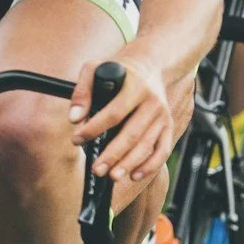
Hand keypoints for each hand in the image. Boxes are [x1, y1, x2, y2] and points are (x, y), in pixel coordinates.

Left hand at [71, 52, 176, 182]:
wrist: (150, 67)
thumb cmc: (119, 71)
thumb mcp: (95, 69)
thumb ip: (82, 91)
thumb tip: (75, 118)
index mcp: (135, 86)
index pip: (113, 112)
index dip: (94, 128)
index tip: (76, 139)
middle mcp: (153, 102)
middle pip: (132, 134)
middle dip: (112, 155)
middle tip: (96, 169)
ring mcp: (162, 116)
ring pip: (146, 146)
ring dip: (129, 164)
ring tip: (112, 176)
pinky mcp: (168, 126)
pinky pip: (162, 151)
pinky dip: (149, 166)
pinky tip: (133, 175)